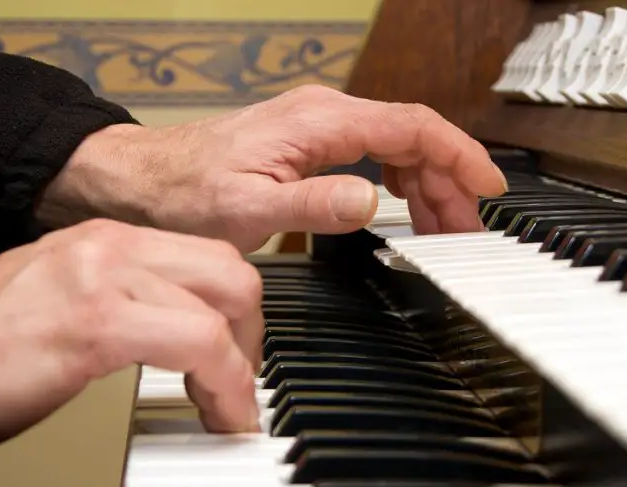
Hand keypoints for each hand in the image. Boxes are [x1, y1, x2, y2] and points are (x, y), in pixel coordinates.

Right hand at [0, 220, 262, 450]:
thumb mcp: (62, 304)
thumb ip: (120, 306)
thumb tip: (172, 340)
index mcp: (105, 243)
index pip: (209, 258)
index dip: (237, 314)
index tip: (238, 357)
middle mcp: (111, 248)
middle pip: (232, 273)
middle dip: (252, 336)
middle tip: (241, 384)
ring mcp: (103, 278)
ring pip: (225, 304)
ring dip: (244, 369)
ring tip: (233, 410)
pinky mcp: (95, 323)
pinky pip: (198, 345)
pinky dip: (226, 388)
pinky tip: (220, 418)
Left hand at [39, 85, 508, 251]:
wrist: (139, 182)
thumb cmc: (182, 194)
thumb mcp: (247, 208)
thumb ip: (314, 204)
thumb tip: (372, 202)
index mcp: (320, 123)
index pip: (412, 128)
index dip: (458, 156)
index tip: (487, 187)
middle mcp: (324, 116)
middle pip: (412, 138)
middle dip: (448, 182)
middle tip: (466, 231)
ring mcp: (317, 128)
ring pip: (396, 147)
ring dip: (427, 186)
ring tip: (443, 229)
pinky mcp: (308, 144)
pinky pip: (373, 155)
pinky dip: (400, 183)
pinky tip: (403, 209)